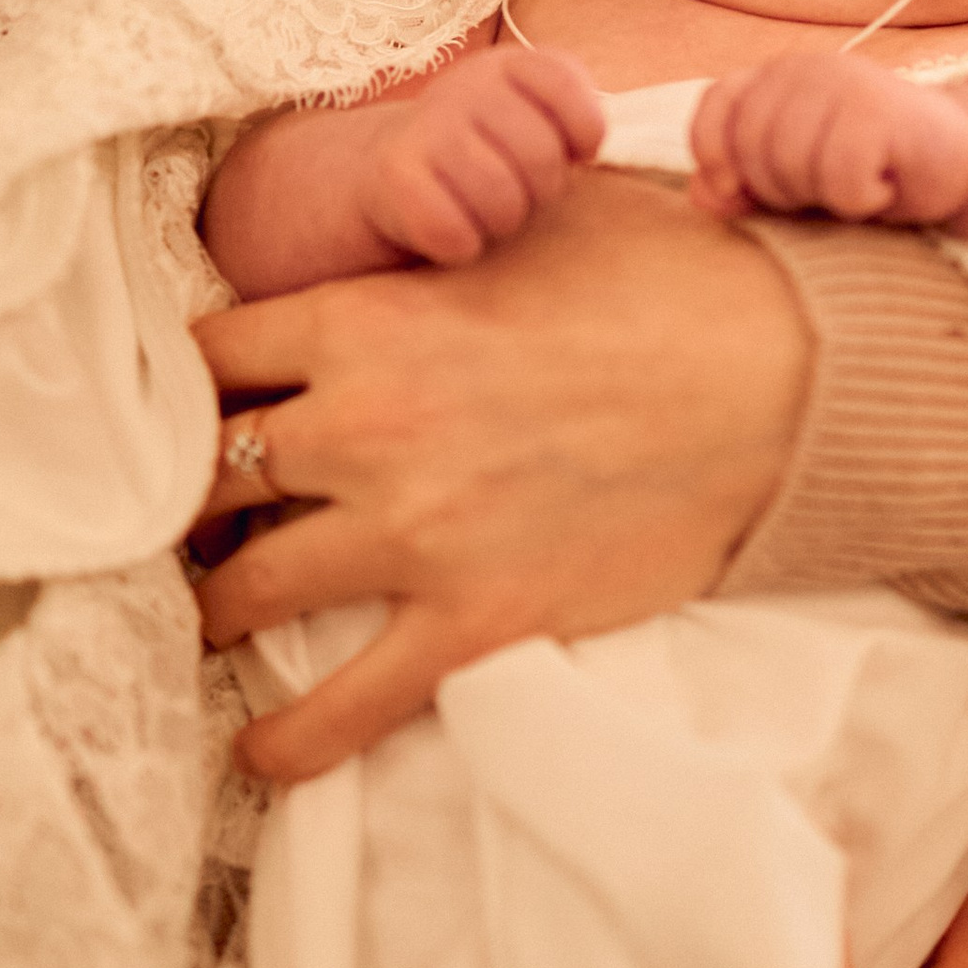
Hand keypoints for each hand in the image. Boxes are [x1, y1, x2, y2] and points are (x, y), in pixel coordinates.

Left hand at [195, 172, 809, 779]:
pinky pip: (344, 705)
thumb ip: (430, 234)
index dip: (184, 386)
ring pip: (246, 593)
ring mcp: (415, 534)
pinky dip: (288, 738)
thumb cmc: (668, 279)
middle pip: (202, 478)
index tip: (185, 412)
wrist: (783, 379)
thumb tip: (399, 220)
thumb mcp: (528, 217)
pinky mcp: (475, 622)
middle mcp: (366, 426)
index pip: (208, 356)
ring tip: (213, 619)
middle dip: (184, 502)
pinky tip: (257, 750)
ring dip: (216, 608)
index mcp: (368, 318)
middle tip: (192, 522)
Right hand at [359, 43, 603, 266]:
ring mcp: (425, 128)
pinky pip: (451, 229)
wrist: (391, 169)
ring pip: (499, 198)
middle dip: (543, 191)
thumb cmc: (485, 151)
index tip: (579, 154)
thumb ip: (574, 119)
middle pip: (540, 156)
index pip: (564, 83)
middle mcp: (464, 87)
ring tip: (488, 214)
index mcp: (507, 66)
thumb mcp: (530, 118)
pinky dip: (461, 244)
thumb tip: (601, 147)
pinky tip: (453, 231)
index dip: (585, 128)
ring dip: (502, 222)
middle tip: (522, 193)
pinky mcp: (394, 174)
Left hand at [689, 51, 967, 228]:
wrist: (958, 161)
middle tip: (824, 191)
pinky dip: (860, 201)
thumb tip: (705, 195)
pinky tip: (884, 187)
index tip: (738, 191)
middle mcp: (805, 67)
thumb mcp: (793, 183)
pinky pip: (840, 177)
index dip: (715, 157)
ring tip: (858, 185)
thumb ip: (741, 186)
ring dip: (823, 198)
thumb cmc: (867, 171)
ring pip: (791, 164)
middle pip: (750, 148)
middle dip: (780, 191)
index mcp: (775, 77)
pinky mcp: (881, 107)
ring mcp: (845, 81)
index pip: (715, 109)